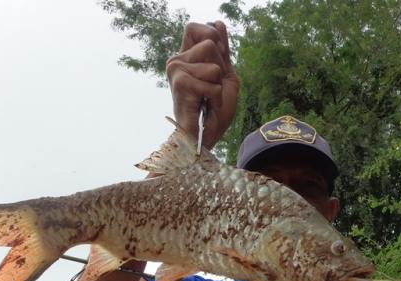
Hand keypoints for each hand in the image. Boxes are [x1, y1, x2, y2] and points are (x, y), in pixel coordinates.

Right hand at [166, 21, 238, 149]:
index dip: (212, 38)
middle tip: (211, 88)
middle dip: (220, 69)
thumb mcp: (225, 76)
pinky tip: (205, 106)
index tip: (215, 61)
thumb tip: (218, 22)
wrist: (205, 137)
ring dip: (218, 86)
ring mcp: (175, 71)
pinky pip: (212, 83)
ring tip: (208, 99)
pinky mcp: (180, 84)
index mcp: (185, 55)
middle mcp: (176, 60)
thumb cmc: (214, 111)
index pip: (194, 28)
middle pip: (210, 44)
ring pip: (213, 66)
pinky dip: (216, 97)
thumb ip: (223, 51)